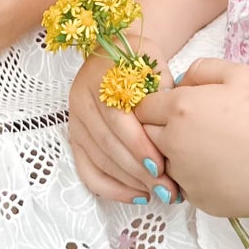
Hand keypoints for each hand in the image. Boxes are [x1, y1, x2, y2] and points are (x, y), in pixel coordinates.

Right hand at [67, 47, 178, 204]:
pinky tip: (137, 195)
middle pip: (108, 144)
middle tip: (166, 188)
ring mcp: (76, 121)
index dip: (138, 145)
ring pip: (99, 161)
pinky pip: (88, 171)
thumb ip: (161, 88)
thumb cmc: (139, 59)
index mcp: (100, 78)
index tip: (161, 165)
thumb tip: (172, 120)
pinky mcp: (76, 138)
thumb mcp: (153, 62)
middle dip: (138, 171)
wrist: (115, 53)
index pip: (117, 118)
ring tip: (159, 193)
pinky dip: (111, 188)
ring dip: (129, 182)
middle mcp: (81, 100)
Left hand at [137, 58, 248, 219]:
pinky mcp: (198, 200)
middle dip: (157, 129)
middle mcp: (174, 143)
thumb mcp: (238, 74)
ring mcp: (185, 176)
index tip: (170, 106)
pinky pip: (183, 185)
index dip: (154, 105)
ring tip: (207, 147)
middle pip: (145, 136)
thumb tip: (181, 80)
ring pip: (162, 163)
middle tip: (188, 125)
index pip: (142, 107)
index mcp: (180, 108)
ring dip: (173, 155)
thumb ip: (201, 69)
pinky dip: (193, 177)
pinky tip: (220, 167)